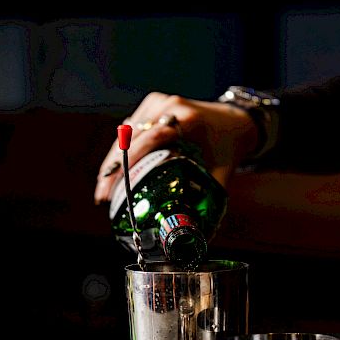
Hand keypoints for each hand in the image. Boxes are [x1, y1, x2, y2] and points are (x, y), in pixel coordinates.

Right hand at [94, 92, 258, 203]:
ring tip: (104, 188)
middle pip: (130, 137)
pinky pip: (129, 128)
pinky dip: (120, 150)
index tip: (112, 191)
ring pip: (125, 133)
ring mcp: (160, 102)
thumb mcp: (221, 175)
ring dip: (112, 160)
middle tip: (102, 196)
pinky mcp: (153, 104)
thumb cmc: (228, 150)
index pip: (150, 141)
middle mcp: (170, 107)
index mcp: (189, 121)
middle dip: (112, 169)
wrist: (236, 121)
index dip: (126, 166)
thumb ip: (208, 202)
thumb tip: (197, 237)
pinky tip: (112, 171)